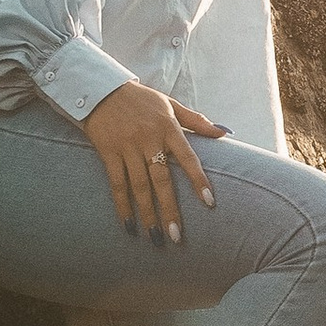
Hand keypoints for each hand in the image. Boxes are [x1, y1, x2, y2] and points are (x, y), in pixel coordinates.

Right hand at [83, 84, 225, 241]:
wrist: (100, 88)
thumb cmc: (140, 98)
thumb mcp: (169, 104)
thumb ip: (196, 120)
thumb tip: (224, 132)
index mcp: (168, 128)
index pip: (188, 158)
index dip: (198, 180)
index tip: (209, 203)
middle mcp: (149, 139)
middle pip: (162, 180)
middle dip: (170, 210)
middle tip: (177, 236)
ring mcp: (127, 147)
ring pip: (139, 186)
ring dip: (147, 214)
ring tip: (156, 237)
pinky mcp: (108, 152)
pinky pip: (116, 183)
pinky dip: (122, 205)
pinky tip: (128, 225)